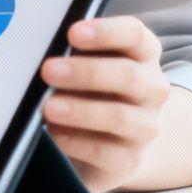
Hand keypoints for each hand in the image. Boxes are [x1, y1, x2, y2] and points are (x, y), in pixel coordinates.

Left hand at [39, 16, 172, 192]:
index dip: (105, 32)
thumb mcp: (87, 63)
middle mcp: (151, 89)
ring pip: (118, 117)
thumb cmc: (92, 88)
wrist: (113, 138)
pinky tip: (53, 133)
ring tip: (48, 107)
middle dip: (85, 72)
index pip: (134, 35)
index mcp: (143, 54)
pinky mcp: (129, 160)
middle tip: (49, 70)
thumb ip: (73, 52)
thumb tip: (40, 47)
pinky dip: (75, 142)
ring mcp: (144, 126)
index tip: (73, 33)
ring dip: (80, 111)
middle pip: (127, 75)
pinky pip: (104, 152)